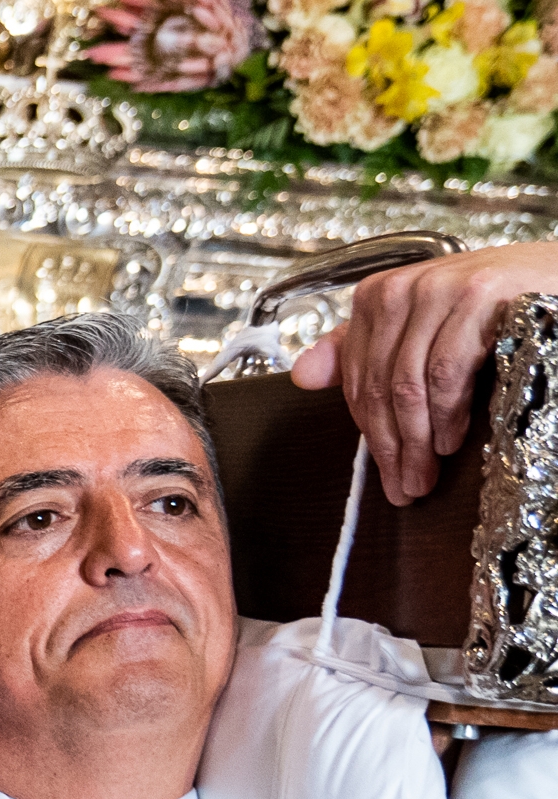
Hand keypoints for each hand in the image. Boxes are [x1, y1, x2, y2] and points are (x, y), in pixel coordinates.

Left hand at [292, 243, 557, 505]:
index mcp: (375, 297)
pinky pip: (446, 370)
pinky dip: (446, 412)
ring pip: (409, 384)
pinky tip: (449, 441)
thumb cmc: (493, 307)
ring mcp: (437, 290)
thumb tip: (301, 377)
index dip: (368, 434)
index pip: (357, 380)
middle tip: (405, 489)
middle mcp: (399, 290)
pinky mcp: (477, 297)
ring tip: (424, 476)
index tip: (383, 476)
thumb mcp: (423, 325)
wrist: (556, 275)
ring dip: (416, 441)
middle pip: (380, 386)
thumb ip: (363, 347)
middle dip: (391, 448)